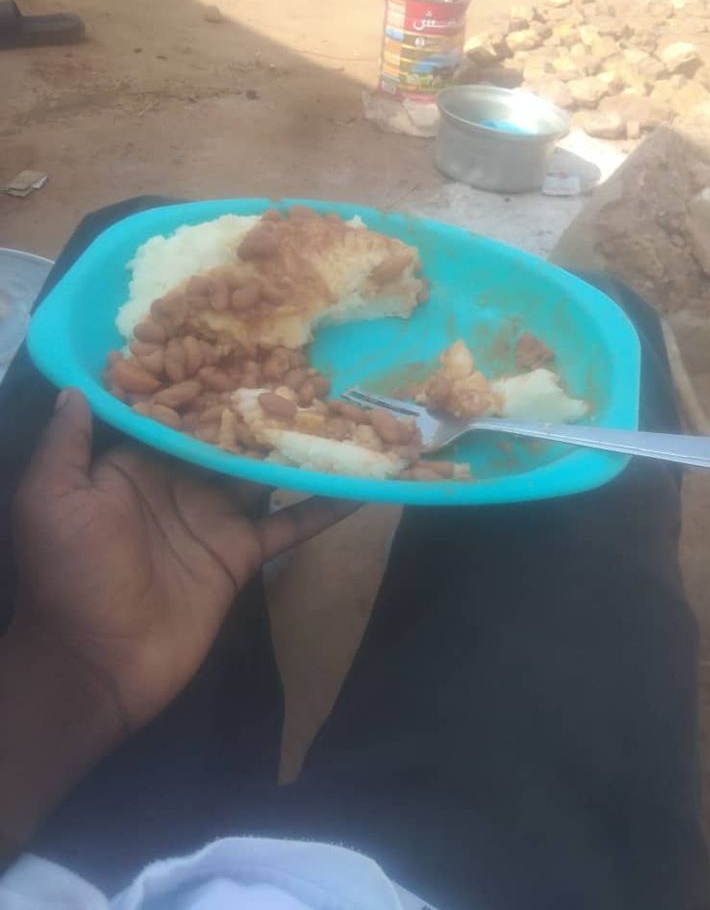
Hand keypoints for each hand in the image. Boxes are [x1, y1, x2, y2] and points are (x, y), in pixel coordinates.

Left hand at [10, 389, 356, 740]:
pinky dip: (324, 505)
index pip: (170, 413)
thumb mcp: (52, 501)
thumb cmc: (72, 576)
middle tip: (304, 362)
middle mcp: (178, 484)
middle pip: (225, 436)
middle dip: (256, 403)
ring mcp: (214, 517)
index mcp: (132, 467)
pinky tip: (361, 483)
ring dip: (296, 444)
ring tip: (340, 405)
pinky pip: (288, 523)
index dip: (199, 379)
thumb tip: (77, 386)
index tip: (235, 341)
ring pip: (262, 471)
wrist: (99, 664)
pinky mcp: (243, 552)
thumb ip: (67, 444)